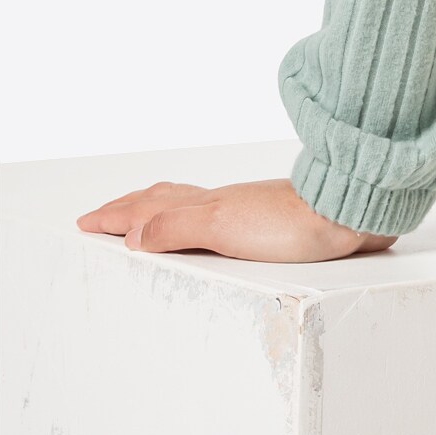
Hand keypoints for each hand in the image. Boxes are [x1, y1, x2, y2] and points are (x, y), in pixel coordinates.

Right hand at [75, 177, 399, 263]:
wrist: (351, 212)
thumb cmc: (293, 221)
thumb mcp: (226, 226)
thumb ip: (178, 227)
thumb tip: (131, 234)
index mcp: (205, 205)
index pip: (148, 210)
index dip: (115, 217)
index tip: (84, 222)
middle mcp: (223, 203)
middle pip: (165, 200)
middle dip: (130, 208)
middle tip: (102, 216)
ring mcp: (246, 209)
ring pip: (190, 204)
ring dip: (159, 210)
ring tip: (143, 217)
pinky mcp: (268, 221)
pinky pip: (215, 217)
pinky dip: (194, 219)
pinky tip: (209, 227)